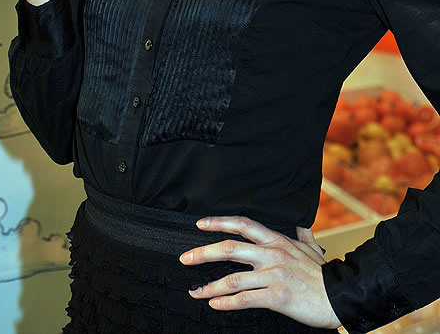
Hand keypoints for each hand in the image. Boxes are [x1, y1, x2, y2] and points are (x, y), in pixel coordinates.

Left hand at [179, 216, 340, 328]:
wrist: (341, 296)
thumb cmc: (325, 274)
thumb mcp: (312, 249)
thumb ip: (303, 235)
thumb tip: (300, 224)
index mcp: (277, 240)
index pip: (243, 224)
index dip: (219, 222)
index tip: (200, 224)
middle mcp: (273, 254)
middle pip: (230, 248)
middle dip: (204, 253)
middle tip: (185, 258)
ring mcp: (274, 274)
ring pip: (234, 278)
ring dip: (210, 285)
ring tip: (196, 291)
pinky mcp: (278, 296)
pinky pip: (246, 299)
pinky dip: (227, 302)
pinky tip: (215, 304)